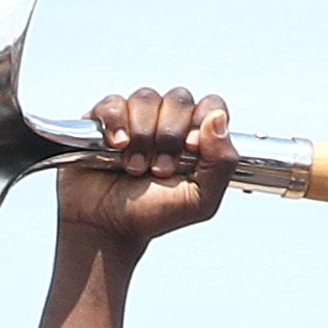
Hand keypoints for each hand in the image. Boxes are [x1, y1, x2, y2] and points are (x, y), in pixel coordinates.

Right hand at [53, 87, 233, 251]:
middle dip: (169, 135)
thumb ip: (222, 162)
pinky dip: (115, 124)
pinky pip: (114, 104)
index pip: (210, 105)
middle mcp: (167, 123)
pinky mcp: (104, 120)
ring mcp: (136, 119)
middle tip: (159, 169)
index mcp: (195, 138)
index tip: (190, 148)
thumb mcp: (200, 200)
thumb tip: (218, 119)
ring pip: (146, 98)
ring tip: (134, 167)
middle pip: (178, 98)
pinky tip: (116, 146)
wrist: (107, 229)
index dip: (201, 120)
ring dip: (142, 136)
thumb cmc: (150, 215)